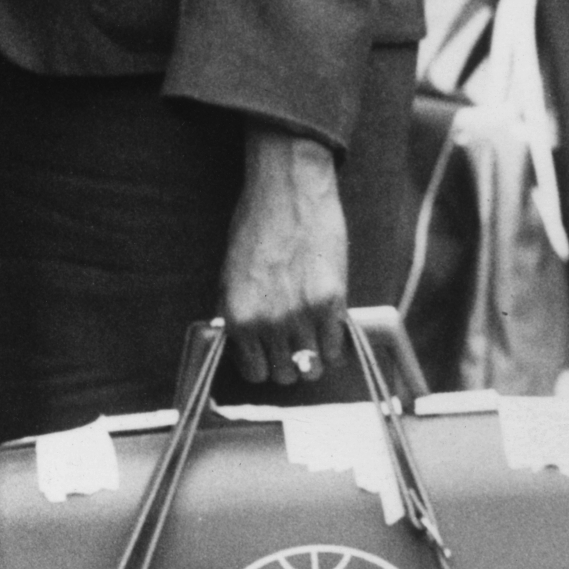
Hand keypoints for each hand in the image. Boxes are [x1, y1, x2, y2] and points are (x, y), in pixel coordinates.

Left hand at [221, 126, 348, 387]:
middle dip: (289, 365)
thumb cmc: (255, 229)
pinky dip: (335, 346)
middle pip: (284, 375)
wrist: (287, 192)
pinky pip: (337, 348)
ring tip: (313, 340)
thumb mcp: (231, 277)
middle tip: (294, 347)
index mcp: (237, 318)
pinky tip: (330, 330)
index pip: (253, 372)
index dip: (263, 365)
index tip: (270, 355)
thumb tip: (248, 346)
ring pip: (312, 367)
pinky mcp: (332, 301)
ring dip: (313, 359)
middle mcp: (268, 323)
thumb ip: (240, 316)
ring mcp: (301, 315)